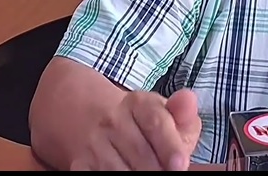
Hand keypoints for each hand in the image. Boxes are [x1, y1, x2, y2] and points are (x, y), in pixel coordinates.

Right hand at [70, 88, 201, 170]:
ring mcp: (94, 143)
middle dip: (157, 170)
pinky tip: (125, 172)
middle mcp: (114, 121)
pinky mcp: (79, 164)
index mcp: (140, 104)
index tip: (180, 164)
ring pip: (117, 170)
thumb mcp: (162, 110)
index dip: (170, 146)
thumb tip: (188, 99)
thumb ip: (182, 112)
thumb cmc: (139, 120)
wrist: (88, 115)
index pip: (156, 123)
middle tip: (168, 174)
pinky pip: (95, 175)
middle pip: (141, 154)